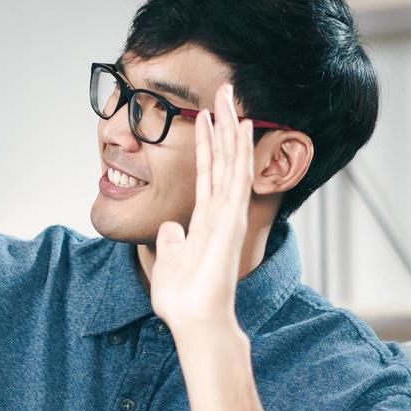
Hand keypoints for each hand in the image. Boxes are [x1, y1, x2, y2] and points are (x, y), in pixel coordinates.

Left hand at [148, 82, 252, 336]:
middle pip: (223, 159)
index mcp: (205, 218)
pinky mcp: (232, 220)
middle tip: (225, 91)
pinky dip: (239, 151)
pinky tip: (241, 127)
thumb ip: (173, 241)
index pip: (207, 171)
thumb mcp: (169, 260)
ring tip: (230, 97)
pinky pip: (236, 177)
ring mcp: (229, 213)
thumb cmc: (184, 298)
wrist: (194, 319)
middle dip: (223, 125)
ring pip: (232, 160)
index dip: (208, 142)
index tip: (205, 114)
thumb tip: (171, 227)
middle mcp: (221, 211)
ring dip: (231, 128)